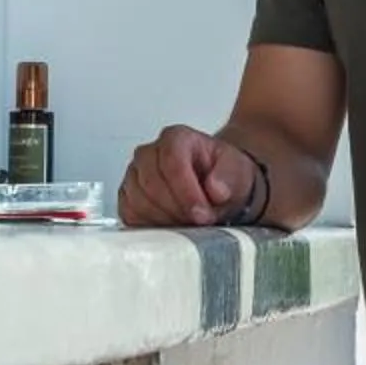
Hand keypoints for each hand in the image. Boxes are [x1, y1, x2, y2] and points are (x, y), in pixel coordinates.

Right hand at [120, 125, 259, 228]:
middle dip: (177, 209)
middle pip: (151, 183)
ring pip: (138, 201)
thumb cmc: (223, 176)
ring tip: (188, 224)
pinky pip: (129, 214)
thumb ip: (228, 177)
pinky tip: (171, 226)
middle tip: (199, 222)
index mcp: (177, 138)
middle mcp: (150, 153)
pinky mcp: (127, 197)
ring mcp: (134, 175)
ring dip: (165, 220)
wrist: (216, 188)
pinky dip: (150, 226)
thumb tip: (215, 190)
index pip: (171, 161)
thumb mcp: (237, 172)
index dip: (186, 192)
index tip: (202, 213)